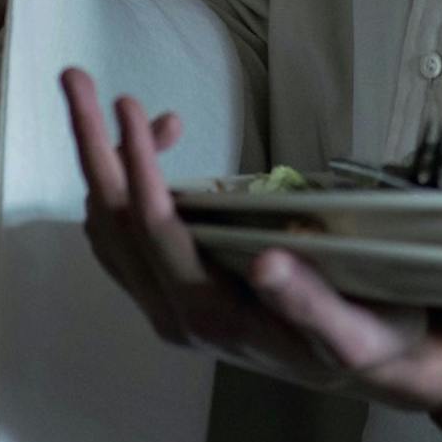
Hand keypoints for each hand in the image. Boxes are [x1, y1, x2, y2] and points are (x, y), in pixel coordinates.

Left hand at [60, 67, 441, 428]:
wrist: (367, 362)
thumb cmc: (365, 337)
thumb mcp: (352, 331)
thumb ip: (307, 303)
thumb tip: (267, 263)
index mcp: (210, 318)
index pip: (155, 231)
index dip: (138, 165)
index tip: (128, 105)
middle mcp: (174, 314)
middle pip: (112, 222)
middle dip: (91, 147)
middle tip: (74, 78)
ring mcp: (167, 303)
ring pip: (111, 225)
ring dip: (105, 159)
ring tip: (127, 102)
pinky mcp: (172, 290)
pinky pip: (128, 231)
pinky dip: (129, 180)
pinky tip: (163, 143)